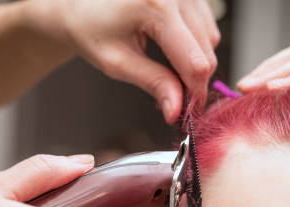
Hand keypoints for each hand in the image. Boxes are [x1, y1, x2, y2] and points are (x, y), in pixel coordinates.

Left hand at [43, 0, 219, 122]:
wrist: (79, 5)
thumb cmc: (90, 29)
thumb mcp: (117, 62)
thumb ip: (152, 84)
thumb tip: (176, 110)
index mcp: (156, 6)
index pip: (194, 61)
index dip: (195, 93)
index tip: (187, 112)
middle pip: (207, 51)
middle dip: (195, 81)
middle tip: (174, 99)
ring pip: (210, 38)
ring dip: (195, 62)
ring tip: (167, 74)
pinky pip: (205, 25)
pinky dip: (194, 45)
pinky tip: (172, 52)